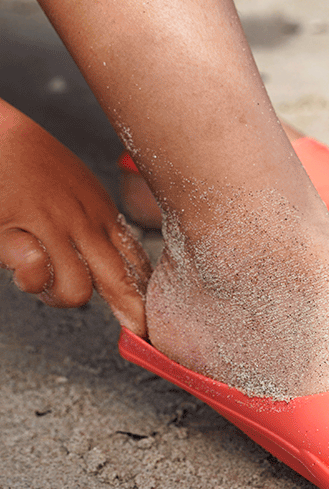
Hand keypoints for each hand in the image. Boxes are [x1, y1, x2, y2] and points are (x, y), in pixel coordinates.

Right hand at [0, 100, 150, 334]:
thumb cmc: (29, 160)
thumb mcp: (77, 191)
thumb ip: (94, 228)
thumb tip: (116, 272)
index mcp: (101, 213)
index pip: (135, 262)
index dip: (143, 295)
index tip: (150, 319)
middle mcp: (84, 220)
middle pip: (121, 281)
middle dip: (132, 311)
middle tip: (135, 328)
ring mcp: (52, 223)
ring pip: (75, 290)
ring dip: (56, 295)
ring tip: (41, 279)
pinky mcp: (17, 224)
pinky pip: (33, 269)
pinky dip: (28, 274)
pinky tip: (22, 258)